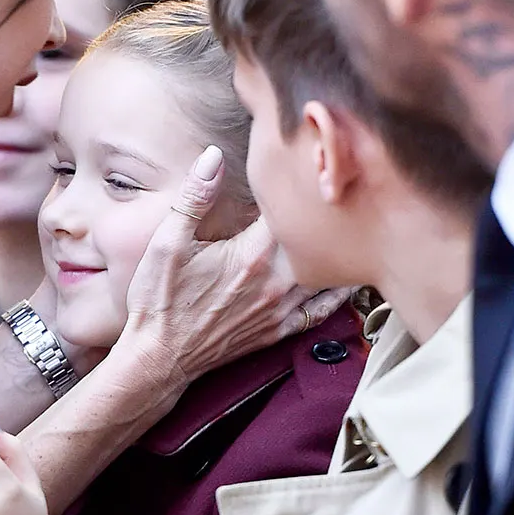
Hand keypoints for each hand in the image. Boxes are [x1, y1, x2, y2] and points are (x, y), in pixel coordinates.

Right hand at [116, 147, 349, 407]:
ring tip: (356, 233)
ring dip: (339, 256)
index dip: (297, 189)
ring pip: (325, 278)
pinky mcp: (275, 331)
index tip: (303, 171)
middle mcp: (273, 282)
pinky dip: (335, 298)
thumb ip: (194, 196)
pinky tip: (344, 283)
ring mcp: (278, 310)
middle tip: (342, 198)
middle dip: (326, 219)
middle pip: (316, 243)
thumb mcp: (166, 243)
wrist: (157, 358)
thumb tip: (213, 156)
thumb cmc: (159, 301)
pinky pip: (317, 313)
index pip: (289, 211)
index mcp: (251, 255)